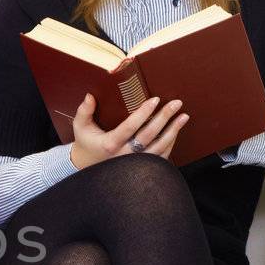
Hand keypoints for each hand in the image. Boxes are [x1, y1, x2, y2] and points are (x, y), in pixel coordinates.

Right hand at [68, 93, 188, 169]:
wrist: (87, 167)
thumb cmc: (86, 144)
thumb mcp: (81, 127)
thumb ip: (84, 111)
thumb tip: (90, 96)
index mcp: (110, 144)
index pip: (130, 126)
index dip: (144, 113)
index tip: (155, 100)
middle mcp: (124, 156)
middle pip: (148, 135)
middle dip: (164, 118)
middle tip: (176, 103)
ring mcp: (135, 165)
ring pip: (158, 147)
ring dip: (173, 131)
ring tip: (183, 116)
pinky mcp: (142, 169)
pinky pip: (161, 157)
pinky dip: (170, 144)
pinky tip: (176, 132)